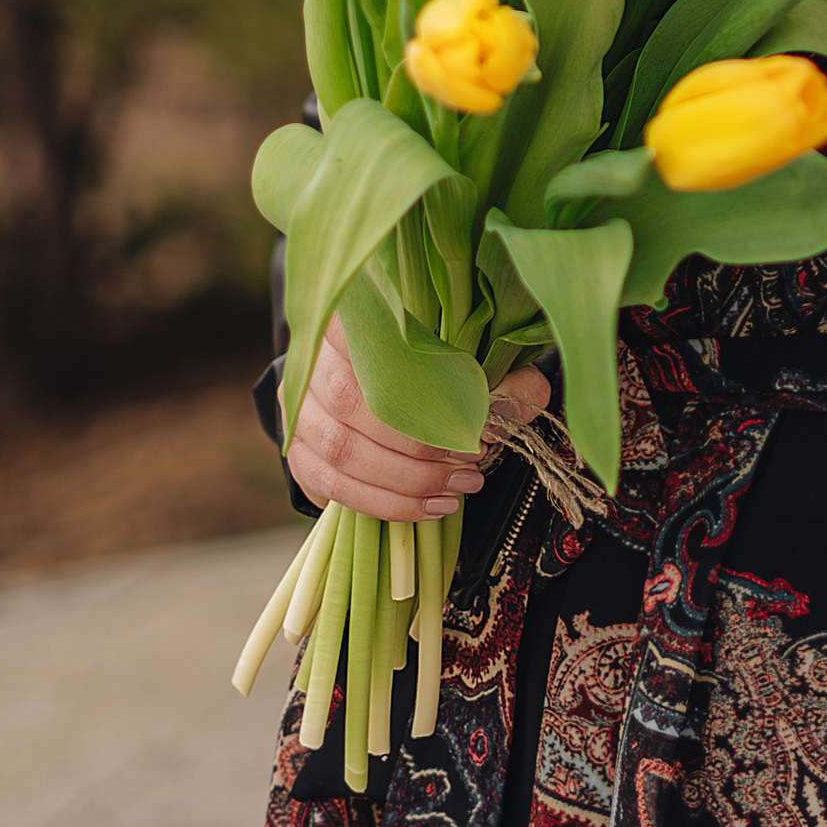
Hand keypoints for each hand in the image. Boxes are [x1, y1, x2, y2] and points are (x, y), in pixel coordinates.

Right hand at [284, 319, 543, 519]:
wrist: (373, 395)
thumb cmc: (427, 371)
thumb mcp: (467, 361)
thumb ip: (499, 376)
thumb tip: (531, 396)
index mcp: (352, 317)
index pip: (373, 339)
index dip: (423, 384)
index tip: (472, 417)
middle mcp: (312, 358)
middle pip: (354, 401)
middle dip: (420, 443)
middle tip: (474, 461)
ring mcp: (296, 407)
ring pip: (342, 448)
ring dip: (406, 479)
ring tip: (459, 489)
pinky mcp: (298, 452)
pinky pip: (333, 485)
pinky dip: (384, 503)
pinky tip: (428, 509)